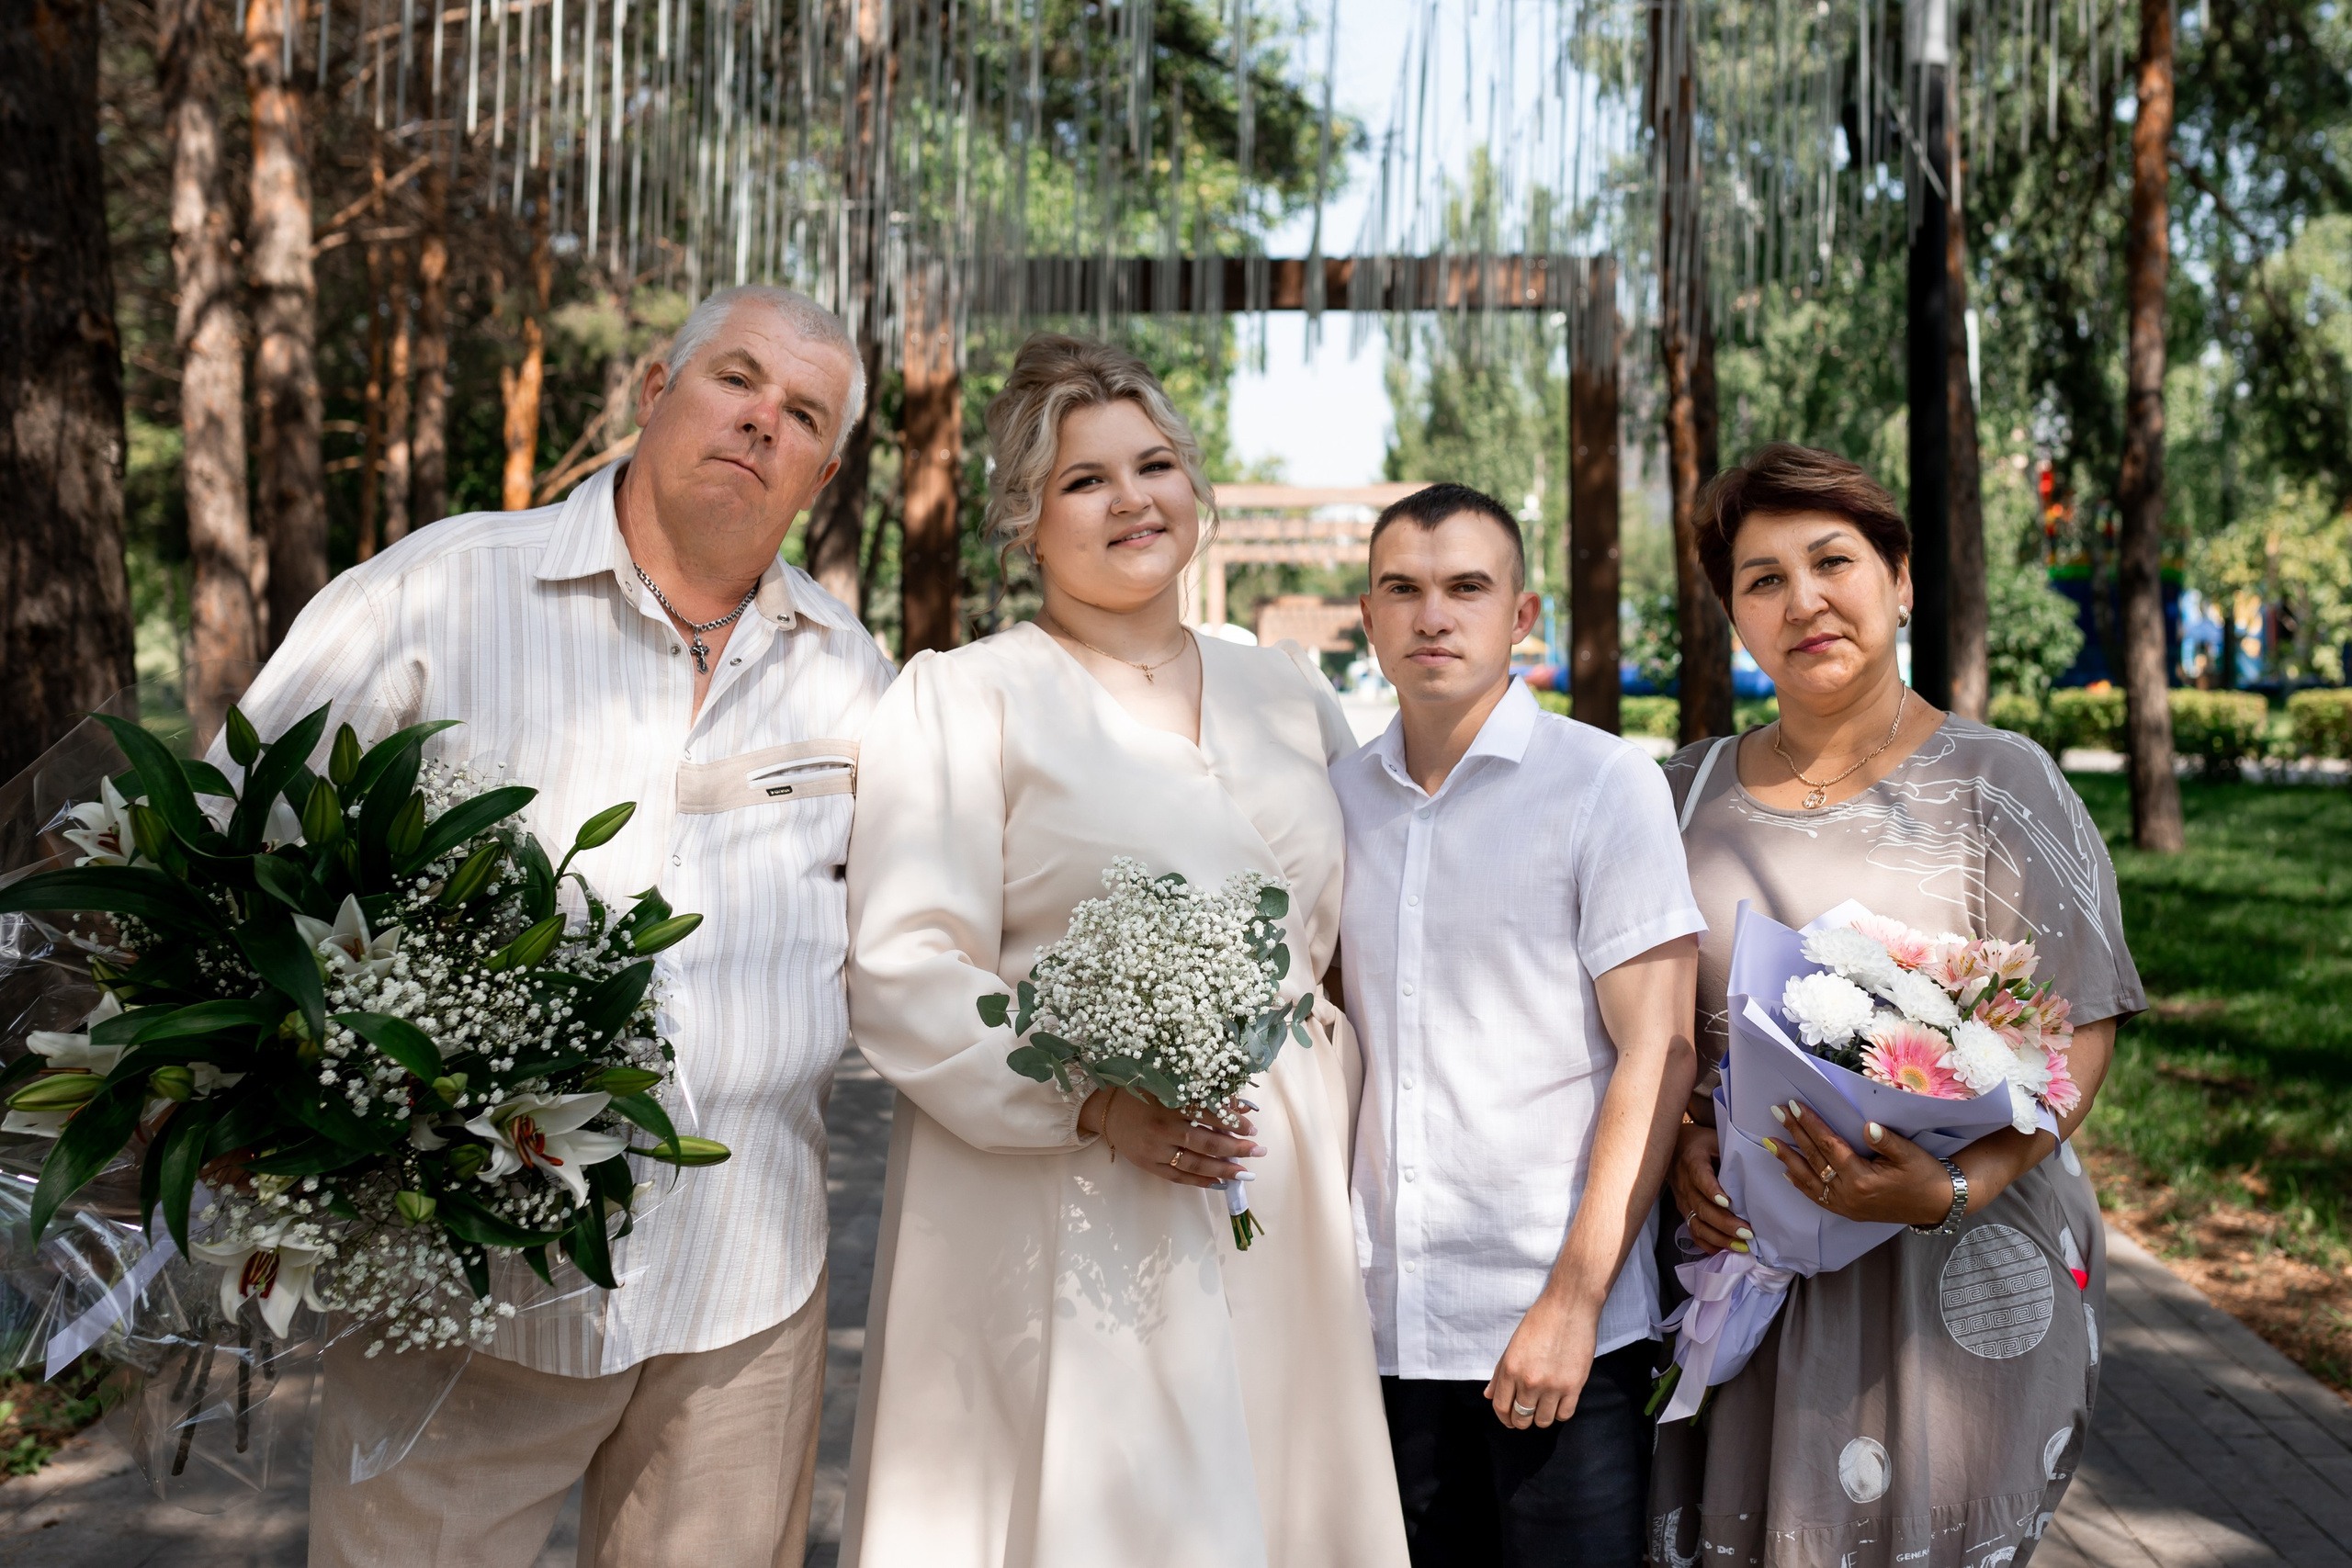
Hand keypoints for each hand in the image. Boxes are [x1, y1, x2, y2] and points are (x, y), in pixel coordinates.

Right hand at [1080, 1089, 1260, 1189]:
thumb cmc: (1140, 1092)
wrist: (1105, 1111)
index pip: (1209, 1115)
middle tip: (1259, 1151)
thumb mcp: (1168, 1085)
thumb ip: (1200, 1093)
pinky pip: (1179, 1177)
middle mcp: (1163, 1128)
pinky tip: (1220, 1183)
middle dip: (1236, 1148)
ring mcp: (1155, 1150)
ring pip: (1195, 1163)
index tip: (1252, 1129)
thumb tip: (1237, 1105)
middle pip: (1207, 1142)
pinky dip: (1201, 1182)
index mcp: (1169, 1103)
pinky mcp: (1149, 1165)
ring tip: (1245, 1172)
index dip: (1233, 1123)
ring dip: (1224, 1169)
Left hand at [1484, 1292, 1598, 1429]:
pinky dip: (1559, 1413)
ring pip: (1543, 1421)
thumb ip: (1499, 1373)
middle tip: (1525, 1414)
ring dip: (1540, 1418)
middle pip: (1521, 1418)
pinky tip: (1558, 1402)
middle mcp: (1529, 1381)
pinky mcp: (1574, 1386)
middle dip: (1520, 1420)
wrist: (1569, 1307)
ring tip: (1543, 1407)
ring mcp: (1552, 1386)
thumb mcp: (1513, 1345)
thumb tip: (1489, 1395)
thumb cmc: (1540, 1321)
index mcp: (1510, 1369)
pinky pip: (1564, 1415)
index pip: (1501, 1407)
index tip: (1508, 1420)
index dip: (1503, 1418)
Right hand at [1666, 1122, 1752, 1255]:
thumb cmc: (1703, 1143)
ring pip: (1696, 1222)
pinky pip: (1692, 1230)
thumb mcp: (1716, 1140)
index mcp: (1692, 1159)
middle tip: (1747, 1233)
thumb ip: (1731, 1153)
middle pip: (1701, 1206)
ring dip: (1718, 1237)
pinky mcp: (1683, 1210)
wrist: (1673, 1146)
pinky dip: (1707, 1243)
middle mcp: (1684, 1182)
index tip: (1727, 1202)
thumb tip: (1759, 1170)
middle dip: (1724, 1223)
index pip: (1700, 1176)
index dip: (1712, 1190)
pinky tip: (1723, 1250)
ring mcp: (1681, 1199)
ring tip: (1740, 1246)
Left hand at [1765, 1101, 1955, 1226]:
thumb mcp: (1909, 1154)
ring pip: (1810, 1179)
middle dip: (1794, 1134)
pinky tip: (1788, 1172)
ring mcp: (1846, 1206)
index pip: (1829, 1145)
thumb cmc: (1924, 1175)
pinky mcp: (1848, 1212)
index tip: (1795, 1105)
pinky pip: (1818, 1198)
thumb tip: (1867, 1127)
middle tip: (1777, 1112)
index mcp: (1862, 1178)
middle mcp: (1848, 1194)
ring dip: (1788, 1159)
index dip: (1811, 1124)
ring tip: (1769, 1141)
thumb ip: (1886, 1141)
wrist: (1936, 1204)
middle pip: (1814, 1159)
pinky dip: (1801, 1184)